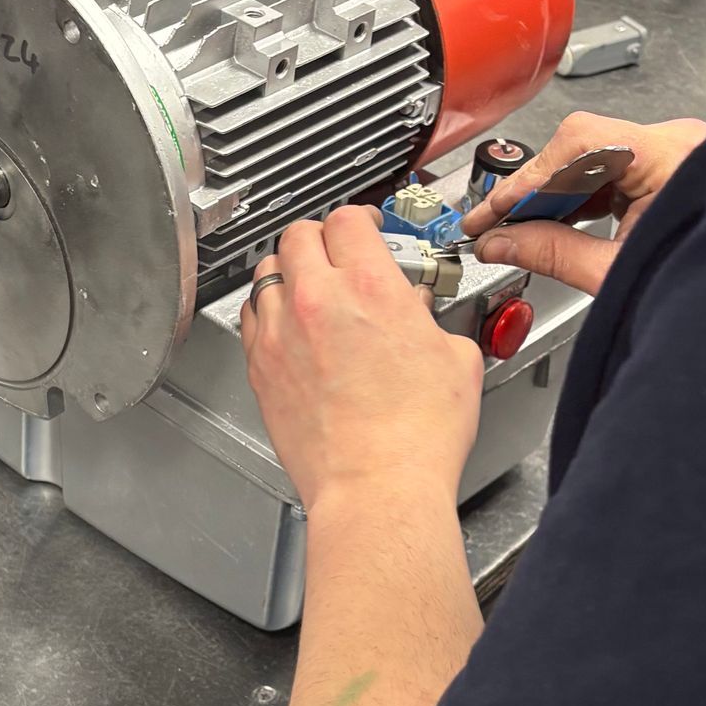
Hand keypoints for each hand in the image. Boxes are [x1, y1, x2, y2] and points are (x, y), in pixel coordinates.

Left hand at [240, 206, 483, 517]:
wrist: (377, 487)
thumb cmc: (416, 436)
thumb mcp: (455, 358)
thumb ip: (429, 320)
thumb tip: (418, 313)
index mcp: (370, 286)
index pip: (348, 218)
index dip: (360, 218)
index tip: (365, 228)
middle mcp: (317, 300)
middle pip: (299, 234)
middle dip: (321, 238)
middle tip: (336, 252)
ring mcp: (282, 333)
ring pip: (267, 271)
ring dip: (289, 271)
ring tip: (309, 287)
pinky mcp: (261, 366)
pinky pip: (251, 316)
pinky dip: (267, 311)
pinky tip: (288, 324)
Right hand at [461, 110, 705, 295]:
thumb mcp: (615, 273)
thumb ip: (551, 253)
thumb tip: (501, 243)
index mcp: (671, 157)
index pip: (576, 145)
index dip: (526, 180)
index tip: (492, 210)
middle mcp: (678, 144)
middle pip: (583, 145)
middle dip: (538, 188)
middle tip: (499, 223)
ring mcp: (679, 154)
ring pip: (596, 157)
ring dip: (559, 193)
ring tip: (528, 230)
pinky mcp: (675, 170)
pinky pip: (617, 172)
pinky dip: (585, 197)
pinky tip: (562, 224)